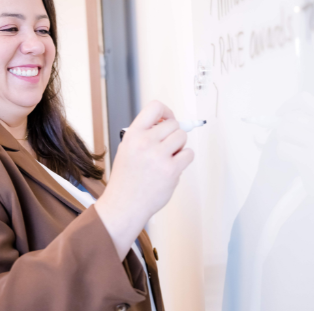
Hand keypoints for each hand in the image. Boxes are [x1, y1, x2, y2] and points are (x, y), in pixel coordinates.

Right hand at [95, 100, 194, 259]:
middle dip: (173, 134)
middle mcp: (145, 142)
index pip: (155, 107)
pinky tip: (173, 167)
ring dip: (179, 147)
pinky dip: (184, 159)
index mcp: (133, 135)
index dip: (166, 111)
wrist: (124, 205)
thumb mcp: (127, 149)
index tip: (168, 119)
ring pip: (182, 137)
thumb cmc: (126, 179)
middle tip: (167, 147)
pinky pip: (189, 154)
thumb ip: (145, 134)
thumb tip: (169, 123)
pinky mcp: (171, 170)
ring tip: (168, 158)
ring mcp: (159, 156)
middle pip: (173, 124)